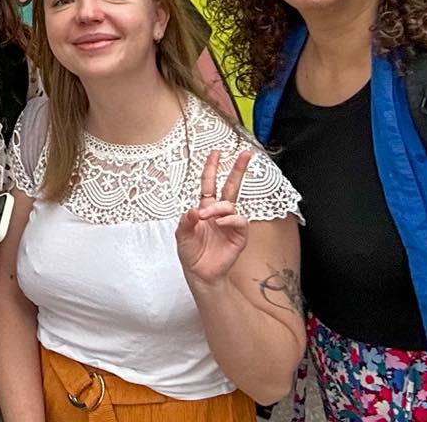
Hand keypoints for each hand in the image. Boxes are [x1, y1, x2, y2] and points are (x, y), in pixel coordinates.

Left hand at [176, 148, 252, 286]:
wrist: (200, 273)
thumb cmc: (191, 253)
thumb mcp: (181, 235)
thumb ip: (185, 222)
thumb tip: (194, 210)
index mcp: (205, 209)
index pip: (209, 184)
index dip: (212, 168)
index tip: (216, 152)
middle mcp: (219, 213)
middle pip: (231, 186)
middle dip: (238, 169)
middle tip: (245, 153)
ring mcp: (230, 223)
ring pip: (230, 204)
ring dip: (219, 207)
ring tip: (208, 216)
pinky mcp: (239, 235)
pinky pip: (239, 221)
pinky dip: (229, 219)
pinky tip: (221, 223)